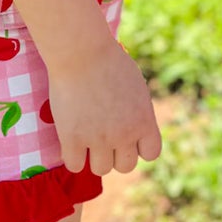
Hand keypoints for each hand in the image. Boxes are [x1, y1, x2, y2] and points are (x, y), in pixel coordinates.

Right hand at [46, 38, 161, 177]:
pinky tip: (70, 139)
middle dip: (116, 154)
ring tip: (86, 135)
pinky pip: (75, 165)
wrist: (81, 52)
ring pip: (101, 170)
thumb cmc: (108, 60)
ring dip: (93, 156)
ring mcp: (99, 139)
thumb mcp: (135, 86)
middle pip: (125, 166)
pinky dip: (72, 156)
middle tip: (103, 136)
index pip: (151, 153)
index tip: (127, 136)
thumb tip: (134, 126)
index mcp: (144, 120)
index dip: (139, 147)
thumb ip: (137, 111)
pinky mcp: (73, 139)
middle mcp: (125, 134)